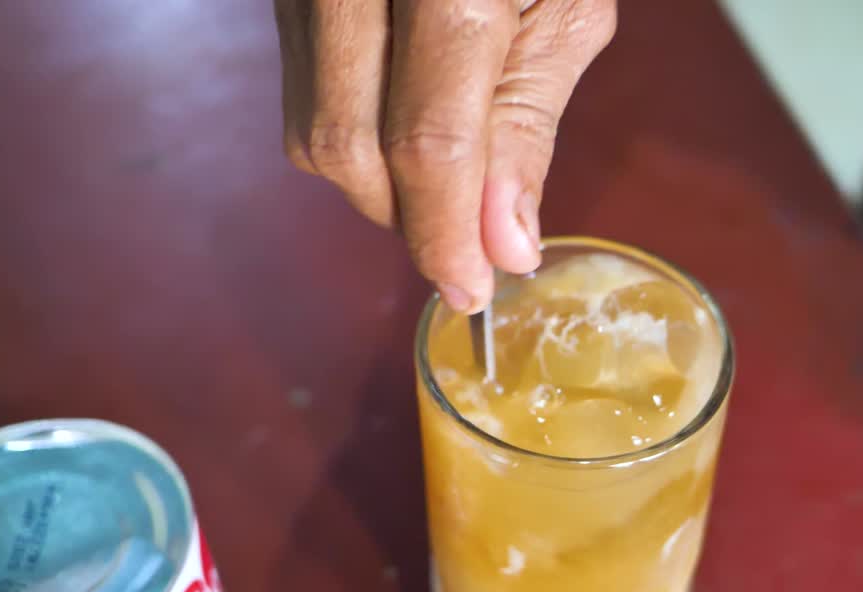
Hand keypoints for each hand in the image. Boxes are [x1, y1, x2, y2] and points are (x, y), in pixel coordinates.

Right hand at [274, 0, 616, 312]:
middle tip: (465, 242)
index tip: (472, 291)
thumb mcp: (565, 8)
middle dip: (409, 218)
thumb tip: (505, 244)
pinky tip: (403, 122)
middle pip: (348, 148)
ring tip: (443, 175)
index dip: (446, 232)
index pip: (427, 137)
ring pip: (310, 130)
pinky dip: (353, 135)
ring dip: (378, 185)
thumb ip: (529, 126)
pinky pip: (298, 91)